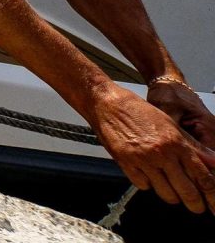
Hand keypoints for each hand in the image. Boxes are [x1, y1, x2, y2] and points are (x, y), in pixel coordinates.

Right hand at [93, 87, 214, 211]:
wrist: (107, 104)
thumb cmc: (139, 111)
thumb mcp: (171, 125)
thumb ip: (194, 146)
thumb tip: (214, 161)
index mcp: (176, 142)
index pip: (202, 176)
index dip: (212, 194)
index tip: (213, 202)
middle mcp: (161, 153)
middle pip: (187, 190)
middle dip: (196, 204)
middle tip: (198, 207)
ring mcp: (142, 160)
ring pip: (166, 193)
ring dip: (173, 196)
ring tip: (174, 193)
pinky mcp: (125, 164)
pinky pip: (143, 186)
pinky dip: (149, 185)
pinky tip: (149, 176)